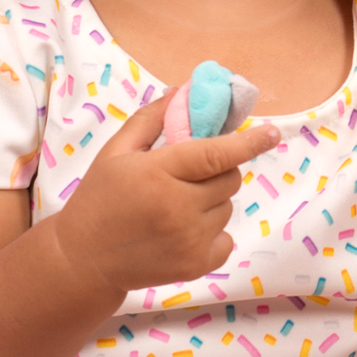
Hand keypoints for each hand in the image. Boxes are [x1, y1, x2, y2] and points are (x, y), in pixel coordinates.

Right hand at [51, 93, 279, 301]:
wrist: (84, 259)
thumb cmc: (100, 199)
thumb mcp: (116, 152)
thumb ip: (151, 120)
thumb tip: (183, 91)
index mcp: (158, 173)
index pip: (215, 153)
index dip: (248, 142)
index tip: (272, 133)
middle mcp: (178, 207)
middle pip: (230, 179)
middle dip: (218, 171)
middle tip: (189, 176)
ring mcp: (189, 239)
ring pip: (227, 207)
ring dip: (211, 202)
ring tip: (176, 207)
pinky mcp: (195, 265)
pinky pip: (226, 238)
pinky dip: (213, 233)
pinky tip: (183, 231)